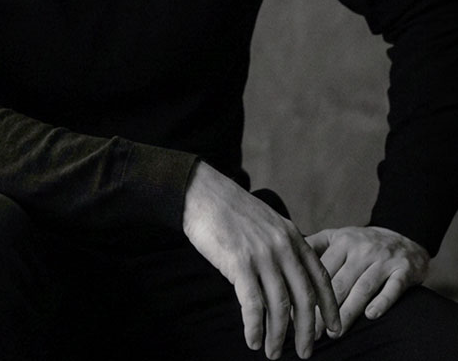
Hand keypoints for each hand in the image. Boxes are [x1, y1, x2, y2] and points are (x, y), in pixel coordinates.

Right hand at [183, 162, 340, 358]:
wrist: (203, 193)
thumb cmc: (230, 210)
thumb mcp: (267, 222)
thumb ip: (281, 245)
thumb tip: (288, 277)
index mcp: (292, 236)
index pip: (319, 276)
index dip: (329, 305)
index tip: (335, 328)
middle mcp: (282, 246)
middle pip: (303, 297)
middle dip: (307, 330)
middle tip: (305, 352)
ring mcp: (262, 254)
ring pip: (279, 305)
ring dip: (278, 335)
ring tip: (272, 353)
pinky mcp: (239, 262)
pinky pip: (252, 304)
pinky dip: (255, 327)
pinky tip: (253, 340)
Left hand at [305, 226, 428, 337]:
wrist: (404, 237)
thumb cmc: (363, 243)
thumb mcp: (339, 237)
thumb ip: (315, 246)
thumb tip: (286, 262)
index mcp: (342, 241)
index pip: (322, 270)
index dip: (309, 292)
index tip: (297, 313)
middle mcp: (362, 249)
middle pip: (340, 282)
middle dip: (324, 309)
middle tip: (312, 331)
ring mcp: (383, 260)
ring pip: (363, 288)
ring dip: (348, 312)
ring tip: (334, 332)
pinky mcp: (403, 271)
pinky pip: (392, 288)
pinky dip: (382, 302)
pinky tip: (370, 315)